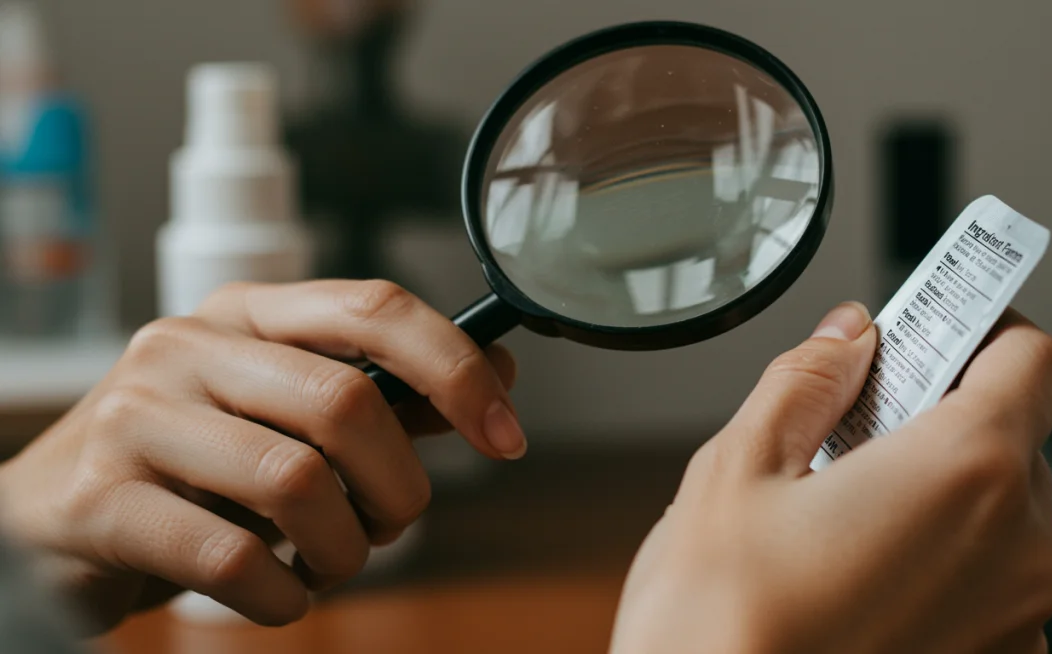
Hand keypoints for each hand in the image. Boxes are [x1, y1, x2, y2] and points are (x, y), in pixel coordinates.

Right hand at [0, 280, 524, 631]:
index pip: (374, 308)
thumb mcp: (284, 414)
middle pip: (347, 403)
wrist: (46, 519)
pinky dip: (283, 596)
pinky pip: (233, 558)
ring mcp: (138, 418)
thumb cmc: (189, 464)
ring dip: (345, 548)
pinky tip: (278, 594)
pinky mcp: (101, 501)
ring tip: (329, 562)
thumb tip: (495, 378)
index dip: (456, 369)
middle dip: (400, 488)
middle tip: (391, 524)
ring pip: (297, 482)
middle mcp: (189, 347)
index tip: (506, 433)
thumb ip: (388, 397)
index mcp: (248, 312)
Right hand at [611, 302, 1051, 653]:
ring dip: (937, 497)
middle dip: (938, 418)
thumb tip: (846, 336)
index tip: (935, 326)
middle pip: (1011, 436)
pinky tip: (859, 579)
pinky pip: (989, 586)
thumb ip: (806, 382)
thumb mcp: (738, 470)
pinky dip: (942, 565)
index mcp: (963, 472)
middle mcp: (1017, 549)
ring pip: (998, 515)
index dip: (982, 327)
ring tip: (843, 518)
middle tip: (854, 429)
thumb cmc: (717, 627)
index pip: (1032, 356)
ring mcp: (1017, 620)